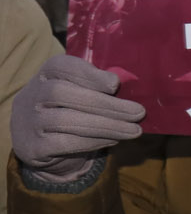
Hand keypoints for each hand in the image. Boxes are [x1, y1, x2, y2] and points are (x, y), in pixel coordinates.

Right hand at [10, 54, 144, 182]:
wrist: (39, 147)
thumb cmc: (69, 112)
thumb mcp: (78, 94)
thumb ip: (97, 88)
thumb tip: (130, 87)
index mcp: (45, 76)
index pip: (59, 66)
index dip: (87, 73)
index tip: (115, 84)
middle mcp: (31, 96)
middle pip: (61, 92)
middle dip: (104, 103)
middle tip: (138, 112)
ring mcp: (28, 122)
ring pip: (64, 120)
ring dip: (106, 125)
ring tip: (134, 130)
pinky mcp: (32, 147)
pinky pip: (63, 143)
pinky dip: (93, 142)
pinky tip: (114, 140)